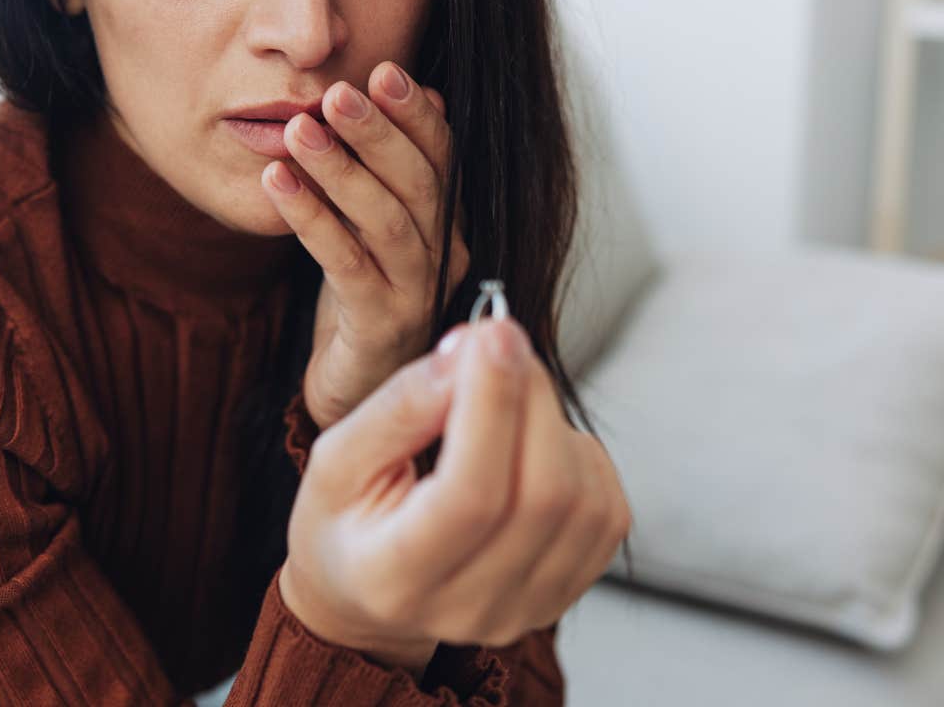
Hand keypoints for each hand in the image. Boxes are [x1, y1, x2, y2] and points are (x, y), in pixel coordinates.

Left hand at [260, 60, 469, 429]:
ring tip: (298, 130)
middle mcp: (444, 254)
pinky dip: (313, 219)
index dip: (417, 113)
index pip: (443, 157)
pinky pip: (347, 265)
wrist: (359, 393)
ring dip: (342, 170)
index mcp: (446, 223)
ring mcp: (417, 292)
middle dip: (379, 132)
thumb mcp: (371, 226)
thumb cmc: (363, 298)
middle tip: (338, 92)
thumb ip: (382, 170)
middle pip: (419, 183)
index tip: (384, 70)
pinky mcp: (381, 325)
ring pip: (387, 221)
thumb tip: (400, 94)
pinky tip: (277, 184)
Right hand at [279, 318, 631, 670]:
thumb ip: (399, 406)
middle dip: (530, 396)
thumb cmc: (350, 521)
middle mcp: (469, 607)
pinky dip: (581, 457)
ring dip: (555, 422)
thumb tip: (468, 354)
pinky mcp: (567, 592)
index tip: (492, 333)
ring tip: (505, 400)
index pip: (470, 497)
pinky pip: (606, 513)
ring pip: (584, 501)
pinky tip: (534, 445)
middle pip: (542, 494)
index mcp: (395, 577)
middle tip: (497, 344)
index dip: (493, 405)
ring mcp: (526, 609)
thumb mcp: (337, 457)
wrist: (368, 590)